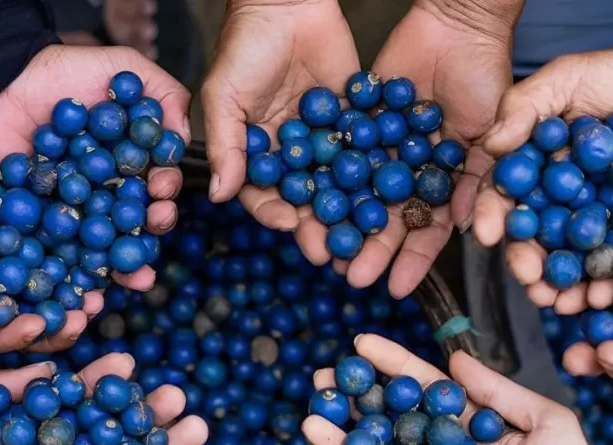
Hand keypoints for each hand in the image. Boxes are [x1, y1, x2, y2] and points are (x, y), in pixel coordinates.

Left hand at [0, 44, 191, 291]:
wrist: (1, 77)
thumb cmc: (66, 72)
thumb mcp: (125, 68)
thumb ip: (163, 94)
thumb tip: (183, 139)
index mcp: (133, 165)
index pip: (157, 186)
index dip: (165, 192)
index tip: (163, 188)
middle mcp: (109, 194)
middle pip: (136, 223)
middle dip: (151, 232)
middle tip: (155, 225)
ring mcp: (75, 212)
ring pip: (103, 247)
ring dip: (123, 268)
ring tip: (136, 281)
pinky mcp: (39, 224)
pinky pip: (56, 254)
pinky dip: (70, 275)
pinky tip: (85, 292)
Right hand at [0, 132, 99, 352]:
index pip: (4, 333)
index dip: (25, 335)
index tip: (42, 327)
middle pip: (38, 309)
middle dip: (65, 316)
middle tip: (89, 313)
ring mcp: (13, 254)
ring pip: (53, 276)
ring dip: (78, 285)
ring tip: (100, 289)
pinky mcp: (25, 221)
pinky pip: (53, 234)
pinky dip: (74, 242)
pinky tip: (93, 246)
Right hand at [201, 0, 359, 260]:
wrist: (288, 3)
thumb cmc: (245, 46)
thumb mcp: (225, 94)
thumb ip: (225, 145)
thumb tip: (220, 193)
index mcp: (258, 154)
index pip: (265, 194)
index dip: (275, 214)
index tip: (289, 227)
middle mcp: (293, 154)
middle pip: (307, 199)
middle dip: (318, 226)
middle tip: (333, 251)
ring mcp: (326, 140)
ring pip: (340, 183)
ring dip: (352, 211)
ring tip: (366, 235)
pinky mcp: (356, 122)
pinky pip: (367, 151)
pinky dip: (379, 173)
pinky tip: (392, 194)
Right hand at [244, 334, 612, 444]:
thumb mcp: (548, 423)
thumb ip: (499, 391)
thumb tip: (455, 358)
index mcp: (468, 429)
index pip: (422, 389)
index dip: (391, 365)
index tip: (360, 343)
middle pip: (389, 423)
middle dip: (353, 402)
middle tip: (321, 381)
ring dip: (341, 444)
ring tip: (310, 422)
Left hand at [341, 0, 512, 296]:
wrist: (456, 25)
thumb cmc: (486, 77)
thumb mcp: (492, 133)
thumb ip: (479, 179)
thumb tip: (470, 228)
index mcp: (444, 183)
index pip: (428, 232)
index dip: (413, 260)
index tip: (396, 289)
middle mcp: (411, 173)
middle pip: (388, 221)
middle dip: (371, 251)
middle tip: (351, 277)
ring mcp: (384, 151)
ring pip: (360, 196)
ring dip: (344, 226)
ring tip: (324, 251)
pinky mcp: (360, 125)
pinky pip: (341, 157)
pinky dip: (327, 181)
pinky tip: (310, 205)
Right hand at [473, 45, 612, 308]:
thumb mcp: (565, 78)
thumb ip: (525, 106)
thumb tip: (491, 144)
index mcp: (534, 170)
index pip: (504, 196)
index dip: (492, 215)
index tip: (485, 232)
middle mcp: (560, 199)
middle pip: (537, 238)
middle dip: (529, 263)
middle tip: (528, 280)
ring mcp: (598, 218)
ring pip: (576, 258)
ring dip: (567, 285)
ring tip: (563, 302)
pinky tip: (608, 295)